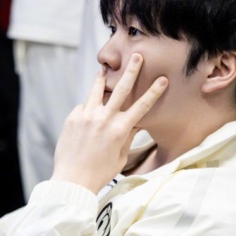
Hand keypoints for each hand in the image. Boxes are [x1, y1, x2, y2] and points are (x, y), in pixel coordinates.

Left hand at [51, 54, 167, 193]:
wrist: (73, 179)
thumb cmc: (100, 172)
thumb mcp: (121, 157)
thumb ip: (127, 137)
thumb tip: (133, 124)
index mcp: (120, 129)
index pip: (142, 106)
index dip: (154, 91)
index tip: (162, 79)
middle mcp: (104, 118)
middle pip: (121, 88)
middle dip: (131, 71)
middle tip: (136, 56)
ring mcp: (87, 116)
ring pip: (97, 90)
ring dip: (102, 79)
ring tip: (104, 69)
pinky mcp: (73, 118)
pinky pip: (83, 107)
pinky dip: (87, 110)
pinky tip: (87, 119)